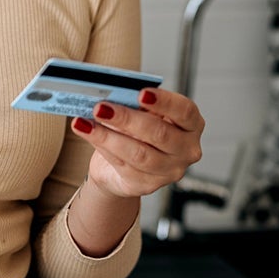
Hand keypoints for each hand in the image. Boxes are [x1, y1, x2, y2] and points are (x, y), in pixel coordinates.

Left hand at [71, 88, 205, 200]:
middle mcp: (187, 150)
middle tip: (102, 107)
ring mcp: (170, 171)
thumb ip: (135, 103)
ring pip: (139, 154)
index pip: (185, 111)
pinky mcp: (148, 185)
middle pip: (159, 134)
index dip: (164, 101)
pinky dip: (102, 147)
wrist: (125, 163)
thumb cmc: (139, 129)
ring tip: (87, 122)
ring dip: (109, 136)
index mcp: (192, 124)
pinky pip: (123, 166)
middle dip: (127, 119)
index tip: (141, 92)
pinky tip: (87, 133)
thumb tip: (112, 94)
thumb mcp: (142, 112)